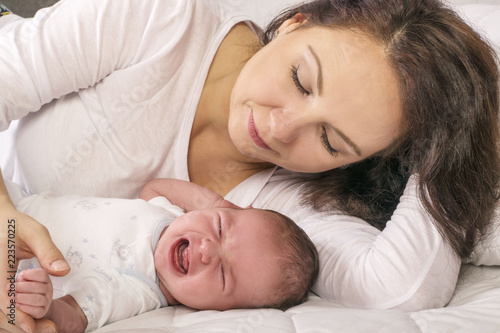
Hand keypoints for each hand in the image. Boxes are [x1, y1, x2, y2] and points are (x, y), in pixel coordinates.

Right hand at [1, 177, 67, 331]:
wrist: (0, 223)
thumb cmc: (17, 226)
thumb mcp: (35, 232)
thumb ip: (49, 251)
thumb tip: (64, 271)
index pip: (2, 295)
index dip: (15, 314)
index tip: (31, 327)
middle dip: (20, 324)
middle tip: (48, 329)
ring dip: (18, 323)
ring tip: (45, 328)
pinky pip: (2, 307)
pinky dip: (15, 316)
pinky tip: (34, 320)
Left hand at [14, 269, 53, 318]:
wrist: (37, 306)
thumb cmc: (28, 291)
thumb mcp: (26, 282)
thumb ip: (23, 278)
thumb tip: (20, 279)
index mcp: (45, 280)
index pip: (42, 274)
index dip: (31, 274)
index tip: (20, 276)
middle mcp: (48, 289)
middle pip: (38, 287)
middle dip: (22, 287)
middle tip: (11, 289)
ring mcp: (47, 301)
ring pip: (38, 299)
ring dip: (23, 298)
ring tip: (12, 297)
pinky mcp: (43, 311)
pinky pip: (37, 310)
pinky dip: (26, 308)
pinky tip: (17, 305)